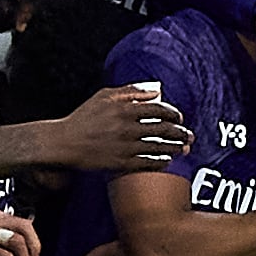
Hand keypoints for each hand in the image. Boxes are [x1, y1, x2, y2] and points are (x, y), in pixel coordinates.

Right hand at [52, 85, 191, 171]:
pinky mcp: (121, 163)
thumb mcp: (104, 96)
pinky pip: (147, 163)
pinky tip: (167, 161)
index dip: (173, 114)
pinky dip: (160, 162)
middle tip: (189, 136)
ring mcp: (125, 146)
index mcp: (125, 108)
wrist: (65, 143)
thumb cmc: (83, 117)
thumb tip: (155, 91)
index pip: (159, 109)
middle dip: (181, 133)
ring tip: (184, 149)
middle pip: (163, 129)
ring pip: (159, 147)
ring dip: (175, 148)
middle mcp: (128, 127)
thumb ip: (130, 91)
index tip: (179, 118)